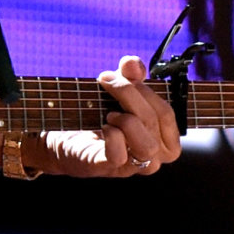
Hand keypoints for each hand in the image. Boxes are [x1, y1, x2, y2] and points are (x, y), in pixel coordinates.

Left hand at [27, 55, 182, 176]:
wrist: (67, 137)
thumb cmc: (100, 115)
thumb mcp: (118, 90)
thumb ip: (130, 75)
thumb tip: (133, 64)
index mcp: (165, 138)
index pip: (166, 112)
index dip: (145, 90)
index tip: (122, 74)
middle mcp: (156, 156)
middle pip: (154, 122)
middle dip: (129, 94)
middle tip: (106, 81)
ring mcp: (135, 166)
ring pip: (146, 145)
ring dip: (126, 120)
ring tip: (109, 113)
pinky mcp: (111, 169)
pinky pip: (120, 156)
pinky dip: (111, 136)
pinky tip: (103, 127)